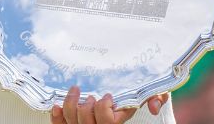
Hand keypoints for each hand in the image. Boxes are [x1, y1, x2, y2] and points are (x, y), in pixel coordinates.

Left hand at [51, 86, 167, 123]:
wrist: (115, 101)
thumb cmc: (131, 97)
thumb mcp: (146, 95)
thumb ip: (157, 97)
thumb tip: (153, 107)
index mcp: (116, 123)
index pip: (108, 121)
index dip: (104, 107)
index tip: (108, 95)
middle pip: (86, 120)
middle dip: (86, 105)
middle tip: (91, 96)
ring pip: (71, 121)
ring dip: (70, 104)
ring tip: (76, 92)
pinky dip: (56, 114)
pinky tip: (57, 104)